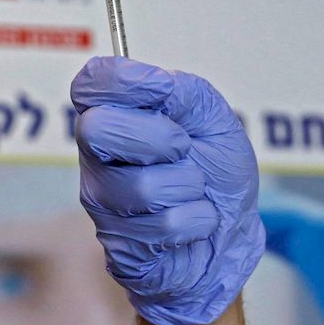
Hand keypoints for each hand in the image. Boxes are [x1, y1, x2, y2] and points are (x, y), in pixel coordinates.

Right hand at [71, 56, 264, 324]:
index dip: (124, 82)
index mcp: (116, 115)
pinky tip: (194, 222)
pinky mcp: (118, 246)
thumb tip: (151, 79)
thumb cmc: (218, 171)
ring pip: (139, 185)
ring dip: (188, 186)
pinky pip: (162, 225)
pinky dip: (197, 220)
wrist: (233, 235)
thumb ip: (183, 91)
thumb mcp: (213, 119)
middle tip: (185, 150)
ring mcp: (102, 201)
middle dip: (161, 138)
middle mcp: (97, 156)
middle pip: (97, 128)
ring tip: (194, 191)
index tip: (164, 92)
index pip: (91, 82)